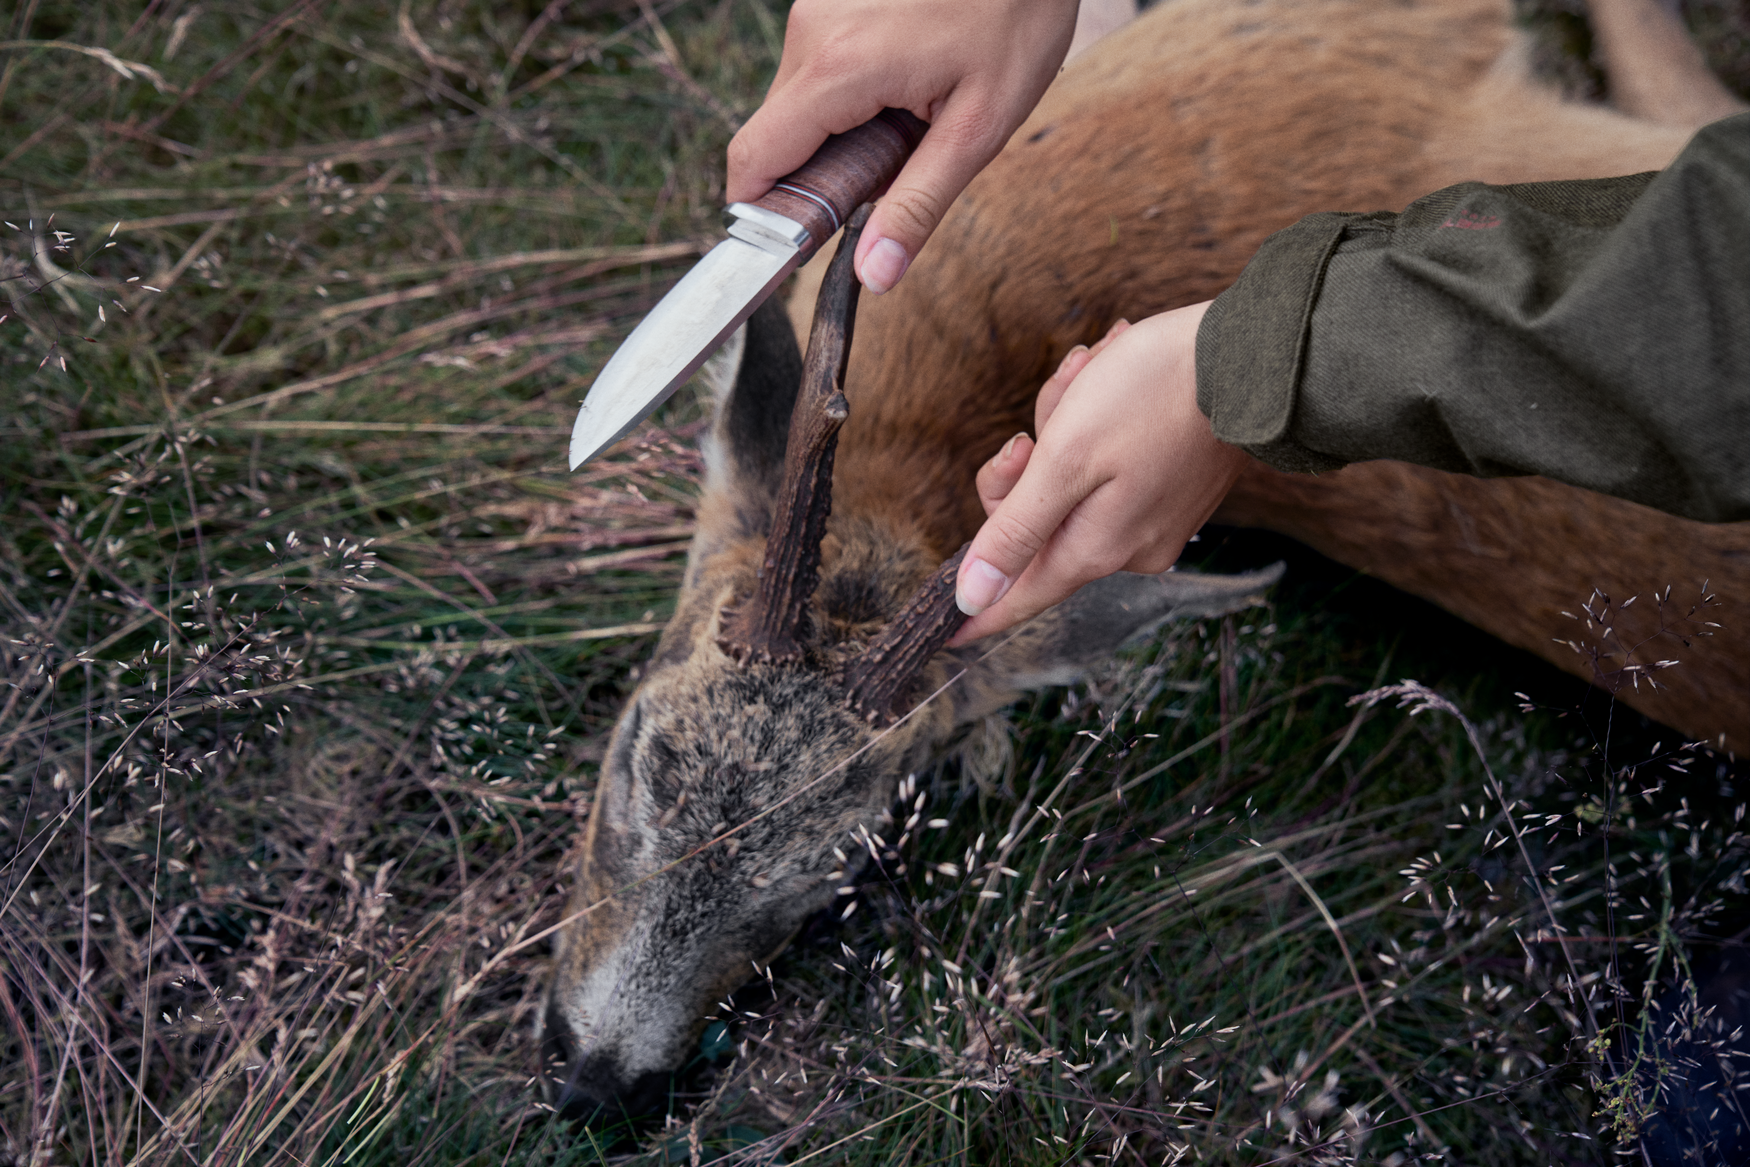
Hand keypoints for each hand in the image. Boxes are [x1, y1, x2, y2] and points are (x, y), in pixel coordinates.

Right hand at [726, 0, 1079, 294]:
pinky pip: (818, 64)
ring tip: (910, 118)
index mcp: (839, 69)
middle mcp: (812, 31)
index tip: (795, 241)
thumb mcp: (977, 128)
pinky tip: (906, 80)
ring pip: (797, 100)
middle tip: (890, 173)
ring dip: (838, 130)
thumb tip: (874, 276)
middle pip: (775, 134)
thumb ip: (918, 206)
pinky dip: (848, 92)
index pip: (754, 158)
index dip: (763, 212)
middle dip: (819, 172)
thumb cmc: (1017, 20)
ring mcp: (818, 5)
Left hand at [949, 301, 1249, 642]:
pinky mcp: (1174, 490)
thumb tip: (972, 598)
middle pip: (1036, 524)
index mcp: (1095, 549)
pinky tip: (1112, 377)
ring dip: (1064, 425)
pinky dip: (1098, 422)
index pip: (1020, 595)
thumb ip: (1016, 531)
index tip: (943, 637)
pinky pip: (1109, 468)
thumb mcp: (1064, 459)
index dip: (976, 611)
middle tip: (1038, 422)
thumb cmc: (1149, 395)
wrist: (1251, 355)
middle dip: (1026, 463)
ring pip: (1069, 483)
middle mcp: (1127, 549)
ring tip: (1090, 376)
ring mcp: (1155, 521)